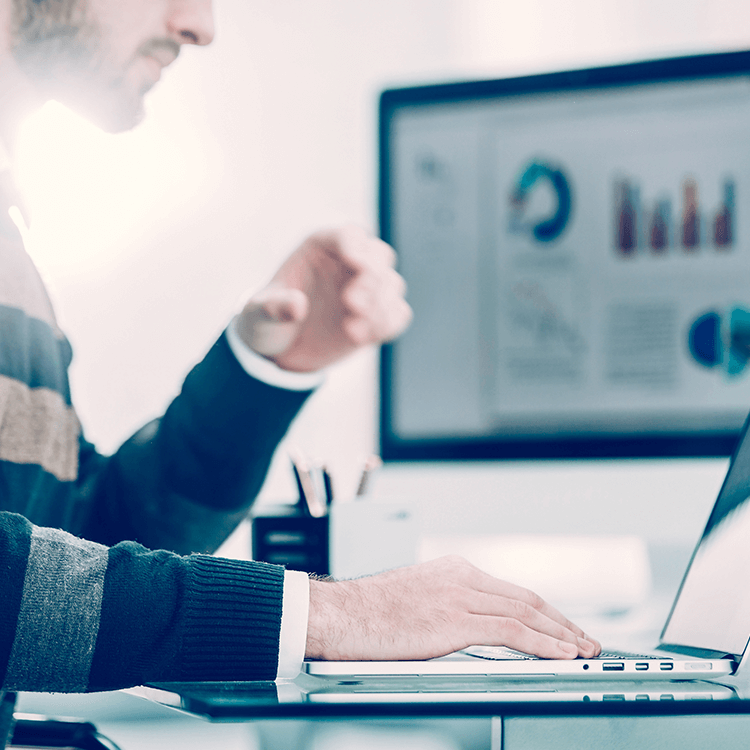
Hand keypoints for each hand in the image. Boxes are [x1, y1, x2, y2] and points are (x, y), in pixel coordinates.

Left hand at [235, 226, 411, 371]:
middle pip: (380, 255)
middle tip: (352, 303)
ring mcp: (366, 289)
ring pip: (393, 284)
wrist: (281, 349)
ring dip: (380, 306)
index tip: (356, 265)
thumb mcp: (259, 313)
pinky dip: (386, 325)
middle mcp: (349, 263)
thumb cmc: (267, 319)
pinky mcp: (377, 316)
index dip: (355, 247)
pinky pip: (398, 314)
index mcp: (321, 247)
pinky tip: (360, 338)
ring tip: (352, 329)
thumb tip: (297, 307)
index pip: (349, 235)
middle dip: (373, 278)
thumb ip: (274, 307)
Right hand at [306, 555, 600, 660]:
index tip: (565, 626)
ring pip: (526, 613)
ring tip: (585, 649)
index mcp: (454, 570)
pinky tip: (561, 653)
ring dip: (561, 633)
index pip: (512, 591)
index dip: (545, 611)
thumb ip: (446, 607)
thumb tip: (468, 631)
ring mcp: (458, 596)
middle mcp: (461, 577)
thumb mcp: (415, 598)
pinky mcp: (453, 620)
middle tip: (586, 639)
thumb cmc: (368, 612)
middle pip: (527, 598)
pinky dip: (542, 642)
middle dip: (562, 621)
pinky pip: (511, 631)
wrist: (339, 612)